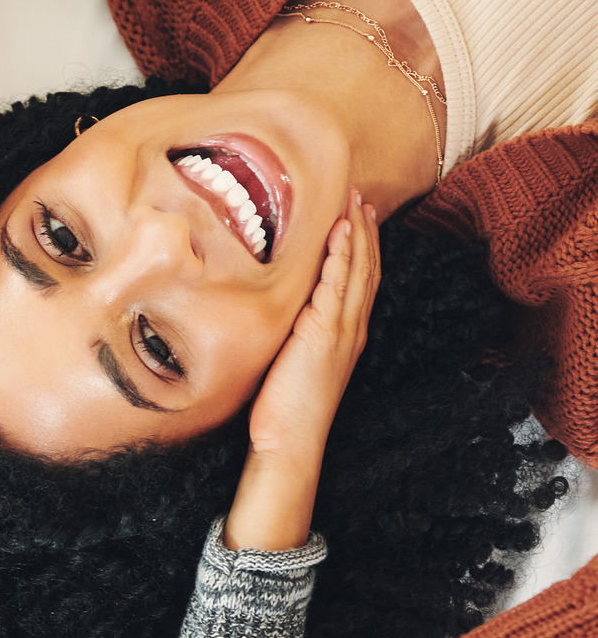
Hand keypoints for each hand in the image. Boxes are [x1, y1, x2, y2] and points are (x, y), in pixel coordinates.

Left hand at [225, 189, 379, 549]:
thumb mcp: (288, 361)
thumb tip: (273, 316)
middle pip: (364, 268)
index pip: (357, 281)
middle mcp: (349, 328)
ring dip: (356, 233)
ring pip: (357, 271)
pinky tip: (340, 233)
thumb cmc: (282, 409)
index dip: (360, 247)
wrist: (288, 441)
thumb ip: (289, 336)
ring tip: (354, 201)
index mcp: (343, 335)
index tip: (356, 216)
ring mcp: (341, 330)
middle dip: (364, 230)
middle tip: (361, 196)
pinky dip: (342, 257)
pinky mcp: (324, 334)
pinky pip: (337, 286)